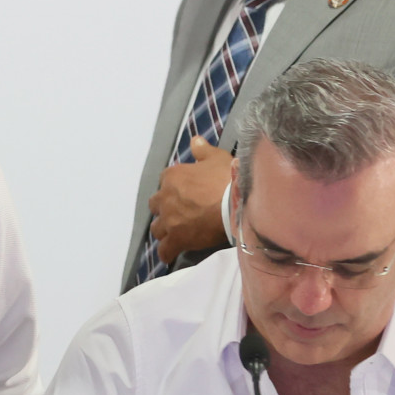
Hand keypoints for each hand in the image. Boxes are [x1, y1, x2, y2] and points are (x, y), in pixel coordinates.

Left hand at [147, 138, 233, 263]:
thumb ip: (203, 150)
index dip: (174, 188)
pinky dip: (167, 252)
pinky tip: (171, 253)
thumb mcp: (218, 158)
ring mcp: (169, 220)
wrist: (238, 202)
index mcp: (173, 176)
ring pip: (157, 228)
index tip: (185, 193)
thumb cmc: (229, 177)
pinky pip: (165, 249)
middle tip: (179, 214)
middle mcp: (165, 197)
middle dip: (165, 209)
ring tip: (176, 233)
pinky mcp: (176, 238)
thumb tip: (194, 140)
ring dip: (164, 230)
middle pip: (156, 206)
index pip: (165, 181)